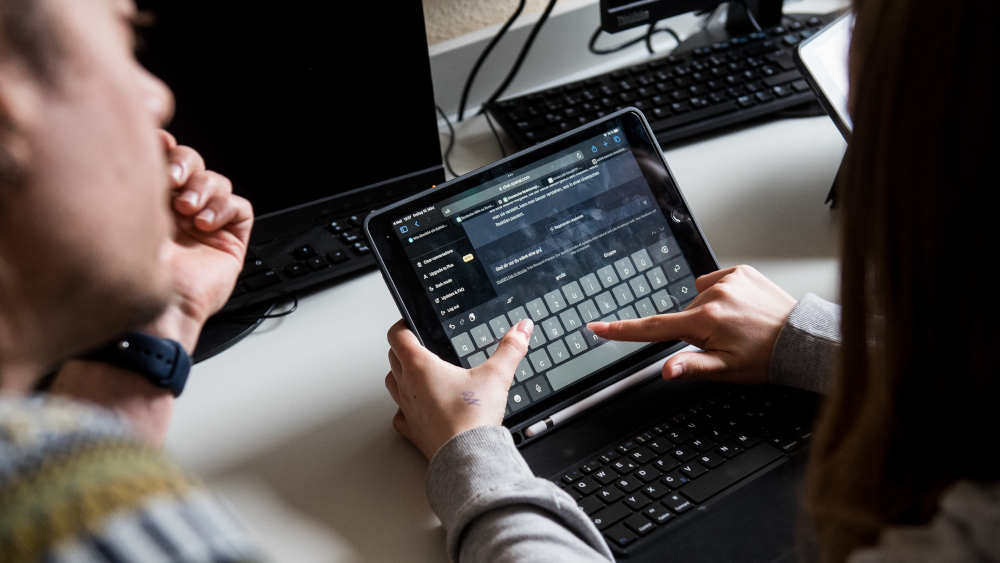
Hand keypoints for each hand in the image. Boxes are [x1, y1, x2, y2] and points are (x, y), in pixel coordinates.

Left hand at [143, 130, 252, 351]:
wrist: (156, 315)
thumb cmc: (132, 276)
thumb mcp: (125, 220)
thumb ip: (136, 184)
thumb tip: (142, 144)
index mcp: (147, 204)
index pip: (162, 161)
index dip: (164, 148)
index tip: (154, 144)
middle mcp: (176, 212)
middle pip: (192, 165)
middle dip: (184, 166)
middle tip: (171, 181)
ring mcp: (204, 226)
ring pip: (217, 182)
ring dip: (205, 189)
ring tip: (188, 210)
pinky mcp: (230, 242)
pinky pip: (240, 208)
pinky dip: (225, 208)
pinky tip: (206, 222)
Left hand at [385, 318, 533, 459]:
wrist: (467, 457)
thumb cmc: (473, 418)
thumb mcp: (497, 375)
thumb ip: (510, 348)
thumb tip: (521, 329)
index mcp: (420, 367)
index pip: (398, 336)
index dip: (402, 324)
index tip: (410, 321)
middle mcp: (408, 386)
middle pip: (393, 358)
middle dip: (403, 348)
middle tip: (418, 344)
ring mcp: (407, 410)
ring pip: (392, 384)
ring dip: (399, 374)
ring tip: (415, 372)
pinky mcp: (412, 431)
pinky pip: (400, 415)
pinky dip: (404, 407)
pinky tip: (417, 407)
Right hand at [588, 265, 795, 383]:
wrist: (802, 340)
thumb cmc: (766, 359)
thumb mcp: (726, 370)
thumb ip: (692, 367)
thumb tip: (667, 371)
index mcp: (705, 322)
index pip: (653, 328)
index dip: (621, 330)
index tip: (596, 327)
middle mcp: (714, 295)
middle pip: (682, 315)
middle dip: (693, 329)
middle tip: (723, 343)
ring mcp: (728, 280)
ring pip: (699, 298)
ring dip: (709, 312)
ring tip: (737, 327)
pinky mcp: (740, 271)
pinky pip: (716, 283)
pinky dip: (721, 296)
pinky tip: (740, 310)